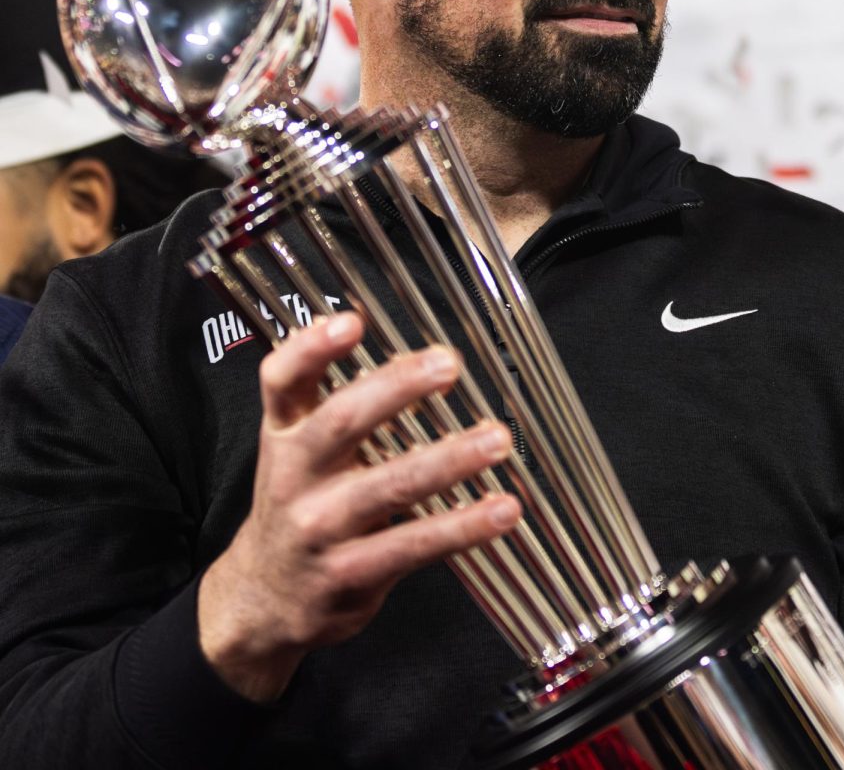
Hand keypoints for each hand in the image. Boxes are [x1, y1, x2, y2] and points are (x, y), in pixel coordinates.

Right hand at [197, 311, 519, 701]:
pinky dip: (464, 526)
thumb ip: (332, 397)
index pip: (281, 380)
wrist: (264, 598)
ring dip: (450, 459)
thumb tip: (389, 337)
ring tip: (496, 438)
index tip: (352, 322)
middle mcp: (293, 475)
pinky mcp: (350, 573)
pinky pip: (414, 544)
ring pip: (389, 486)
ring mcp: (320, 527)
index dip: (311, 348)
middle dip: (398, 389)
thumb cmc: (300, 502)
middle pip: (341, 421)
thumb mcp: (296, 445)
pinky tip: (502, 510)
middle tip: (449, 364)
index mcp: (282, 432)